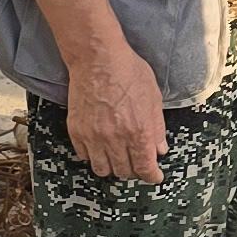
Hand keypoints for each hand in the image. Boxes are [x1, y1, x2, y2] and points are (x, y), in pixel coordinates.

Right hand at [63, 41, 167, 184]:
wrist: (97, 59)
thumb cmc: (129, 72)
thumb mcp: (153, 97)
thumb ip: (157, 127)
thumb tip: (159, 149)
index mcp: (139, 132)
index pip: (145, 168)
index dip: (151, 176)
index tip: (154, 177)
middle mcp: (116, 139)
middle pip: (124, 172)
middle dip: (133, 171)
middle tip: (136, 163)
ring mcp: (93, 137)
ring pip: (102, 169)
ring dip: (112, 167)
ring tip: (117, 159)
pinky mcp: (76, 131)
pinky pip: (84, 156)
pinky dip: (93, 156)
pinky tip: (99, 147)